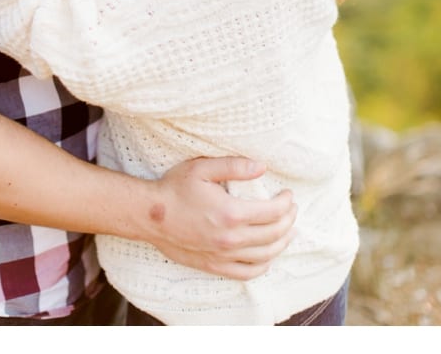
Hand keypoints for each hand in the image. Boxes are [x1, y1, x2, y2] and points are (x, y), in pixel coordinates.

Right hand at [149, 157, 297, 278]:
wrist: (149, 216)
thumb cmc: (175, 189)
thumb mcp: (203, 168)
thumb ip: (235, 166)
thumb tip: (262, 166)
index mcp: (231, 213)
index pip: (273, 212)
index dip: (286, 203)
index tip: (288, 195)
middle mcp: (230, 239)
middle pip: (274, 234)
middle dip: (289, 220)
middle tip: (291, 209)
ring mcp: (222, 256)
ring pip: (265, 255)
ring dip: (282, 242)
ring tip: (288, 230)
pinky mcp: (213, 266)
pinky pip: (246, 273)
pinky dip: (263, 266)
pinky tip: (268, 255)